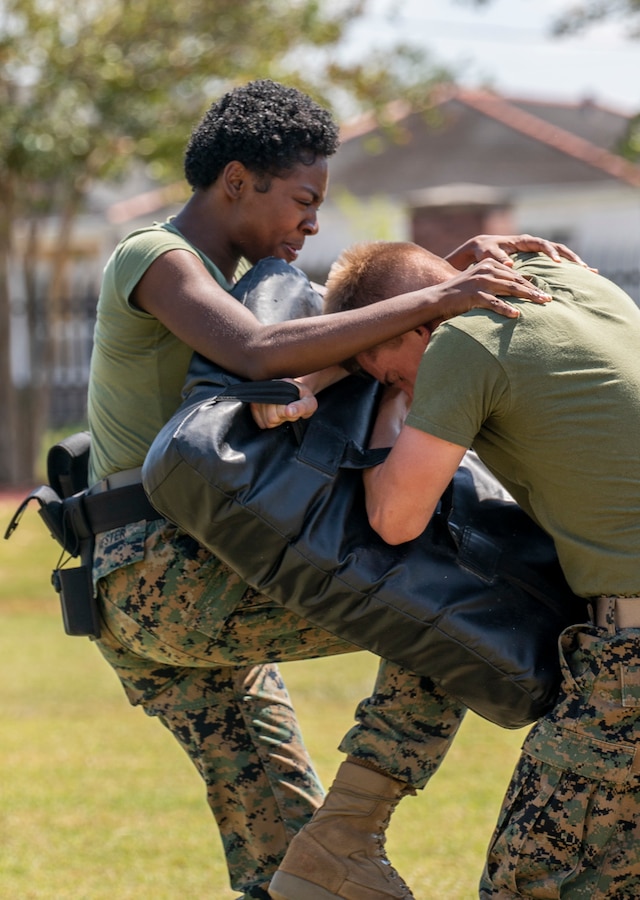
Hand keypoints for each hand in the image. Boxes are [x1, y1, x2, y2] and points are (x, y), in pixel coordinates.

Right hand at [250, 379, 317, 428]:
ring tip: (281, 412)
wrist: (294, 393)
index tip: (293, 411)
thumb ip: (301, 407)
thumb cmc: (302, 399)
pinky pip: (259, 422)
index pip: (280, 409)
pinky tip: (273, 415)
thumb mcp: (309, 403)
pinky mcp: (254, 404)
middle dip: (282, 419)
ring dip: (275, 421)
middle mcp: (268, 389)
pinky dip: (267, 422)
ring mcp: (259, 396)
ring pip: (264, 421)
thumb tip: (289, 411)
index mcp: (282, 385)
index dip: (288, 414)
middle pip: (270, 418)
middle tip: (287, 412)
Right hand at [429, 258, 551, 323]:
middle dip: (534, 291)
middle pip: (516, 281)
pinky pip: (494, 303)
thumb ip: (499, 281)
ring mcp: (480, 282)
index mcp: (489, 264)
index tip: (544, 293)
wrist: (438, 297)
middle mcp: (486, 270)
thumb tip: (522, 284)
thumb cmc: (461, 293)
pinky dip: (505, 309)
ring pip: (510, 289)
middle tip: (548, 299)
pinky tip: (516, 315)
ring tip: (541, 304)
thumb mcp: (481, 282)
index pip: (515, 275)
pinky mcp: (474, 295)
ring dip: (528, 297)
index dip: (531, 284)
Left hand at [446, 233, 595, 271]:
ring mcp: (537, 252)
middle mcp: (533, 244)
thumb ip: (498, 258)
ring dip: (573, 263)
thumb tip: (509, 263)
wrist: (482, 249)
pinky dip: (566, 270)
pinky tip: (577, 278)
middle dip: (571, 258)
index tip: (558, 263)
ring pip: (560, 255)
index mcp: (524, 241)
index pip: (542, 244)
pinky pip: (555, 263)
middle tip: (583, 268)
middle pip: (558, 248)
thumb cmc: (485, 250)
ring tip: (588, 273)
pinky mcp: (537, 260)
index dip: (551, 252)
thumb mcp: (489, 253)